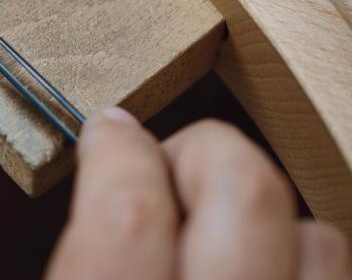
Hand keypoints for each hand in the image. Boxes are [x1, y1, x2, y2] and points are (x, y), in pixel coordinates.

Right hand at [46, 110, 350, 279]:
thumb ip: (73, 255)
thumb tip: (83, 181)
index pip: (132, 210)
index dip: (119, 151)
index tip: (110, 133)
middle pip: (243, 189)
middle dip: (201, 151)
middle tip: (167, 169)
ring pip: (317, 234)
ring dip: (264, 212)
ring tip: (219, 229)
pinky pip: (340, 279)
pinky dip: (304, 259)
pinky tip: (263, 273)